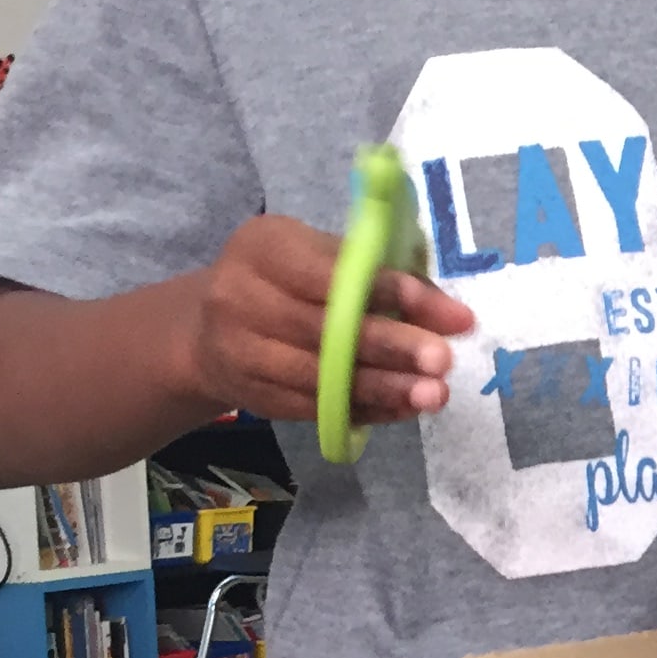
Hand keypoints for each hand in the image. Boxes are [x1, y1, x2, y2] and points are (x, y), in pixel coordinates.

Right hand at [181, 215, 475, 430]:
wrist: (206, 329)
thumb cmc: (285, 279)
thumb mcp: (321, 255)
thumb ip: (379, 275)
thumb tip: (450, 314)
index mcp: (263, 248)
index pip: (329, 273)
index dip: (388, 292)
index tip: (445, 312)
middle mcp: (240, 297)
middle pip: (323, 329)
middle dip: (390, 346)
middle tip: (442, 359)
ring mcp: (241, 352)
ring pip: (320, 376)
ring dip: (383, 388)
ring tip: (433, 394)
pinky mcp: (253, 396)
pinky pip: (315, 408)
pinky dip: (364, 409)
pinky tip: (404, 409)